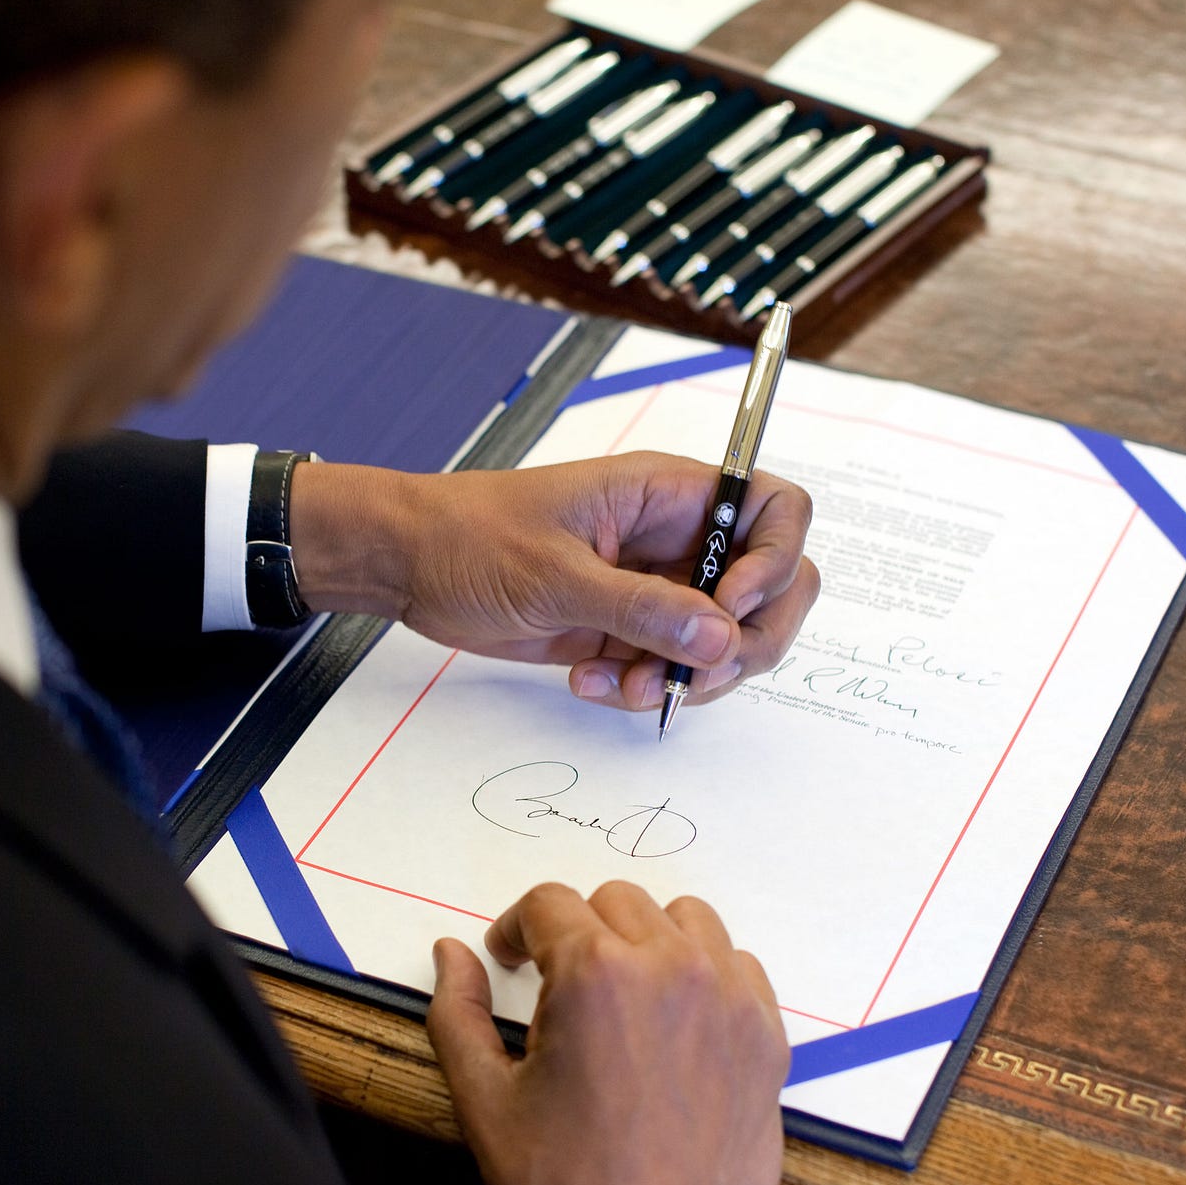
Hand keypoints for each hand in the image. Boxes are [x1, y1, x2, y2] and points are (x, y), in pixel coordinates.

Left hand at [290, 452, 818, 710]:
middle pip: (772, 587)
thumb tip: (720, 638)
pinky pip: (671, 669)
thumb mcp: (555, 572)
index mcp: (668, 494)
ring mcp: (657, 588)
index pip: (774, 508)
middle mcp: (677, 539)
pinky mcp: (629, 630)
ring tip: (621, 682)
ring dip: (688, 677)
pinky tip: (590, 680)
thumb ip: (642, 608)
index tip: (733, 606)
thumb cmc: (470, 535)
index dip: (775, 559)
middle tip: (695, 671)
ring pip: (725, 642)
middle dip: (745, 640)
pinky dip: (644, 689)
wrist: (410, 566)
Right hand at [427, 881, 788, 1184]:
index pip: (550, 903)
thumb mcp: (484, 1099)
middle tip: (558, 986)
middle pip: (617, 901)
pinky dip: (706, 974)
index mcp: (595, 976)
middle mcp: (671, 970)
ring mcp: (729, 1001)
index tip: (510, 959)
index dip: (517, 928)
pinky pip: (740, 965)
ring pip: (685, 919)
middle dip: (577, 932)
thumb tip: (451, 952)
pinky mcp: (767, 1038)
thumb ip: (457, 1011)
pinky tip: (675, 1020)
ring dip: (646, 939)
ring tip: (622, 994)